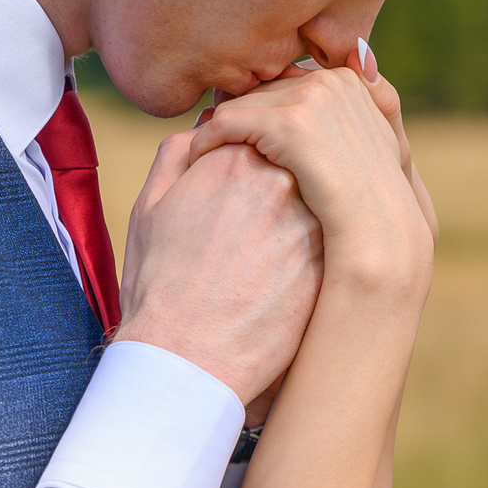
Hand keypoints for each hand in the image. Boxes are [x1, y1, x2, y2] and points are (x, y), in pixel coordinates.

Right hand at [115, 131, 320, 406]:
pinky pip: (337, 231)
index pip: (263, 128)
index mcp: (234, 159)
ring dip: (310, 202)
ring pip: (322, 192)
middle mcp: (281, 181)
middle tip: (261, 209)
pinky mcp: (332, 260)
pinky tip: (293, 264)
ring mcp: (313, 220)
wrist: (187, 360)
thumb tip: (210, 127)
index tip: (244, 174)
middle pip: (298, 155)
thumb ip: (177, 153)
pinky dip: (325, 236)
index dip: (255, 147)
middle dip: (286, 169)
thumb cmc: (160, 287)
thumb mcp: (150, 208)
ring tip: (274, 240)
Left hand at [190, 61, 430, 297]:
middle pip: (257, 91)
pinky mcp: (289, 123)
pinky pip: (223, 123)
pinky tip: (196, 166)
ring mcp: (313, 98)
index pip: (282, 84)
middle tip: (212, 150)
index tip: (242, 141)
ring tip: (203, 161)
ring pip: (236, 104)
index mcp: (348, 80)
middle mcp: (331, 80)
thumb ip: (374, 101)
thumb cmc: (376, 207)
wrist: (380, 240)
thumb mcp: (386, 146)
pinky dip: (204, 143)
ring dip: (215, 132)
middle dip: (236, 120)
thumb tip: (359, 57)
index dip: (260, 114)